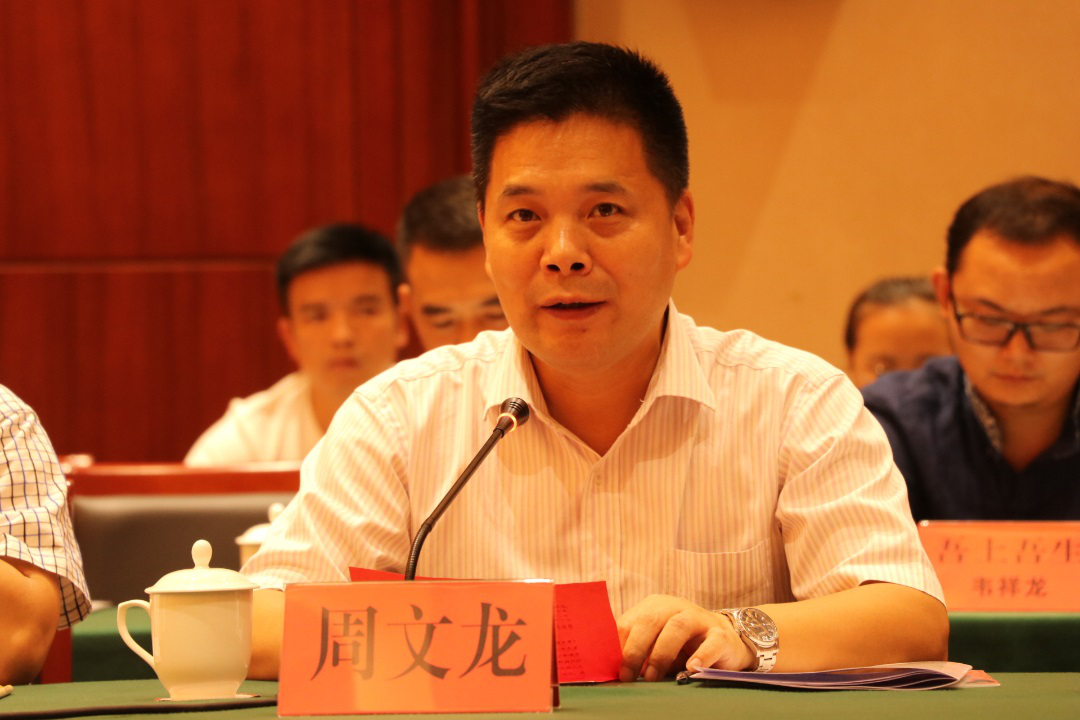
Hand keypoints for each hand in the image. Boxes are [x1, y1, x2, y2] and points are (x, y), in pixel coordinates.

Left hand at [616, 594, 753, 681]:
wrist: (725, 640)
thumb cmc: (682, 645)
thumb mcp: (656, 644)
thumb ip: (639, 650)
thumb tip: (616, 669)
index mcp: (654, 607)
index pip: (629, 621)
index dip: (619, 646)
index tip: (616, 671)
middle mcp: (675, 606)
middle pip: (650, 620)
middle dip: (636, 649)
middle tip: (629, 676)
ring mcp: (700, 618)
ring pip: (678, 626)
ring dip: (662, 653)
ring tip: (653, 676)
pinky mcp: (721, 634)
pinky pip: (712, 642)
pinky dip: (701, 655)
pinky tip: (692, 668)